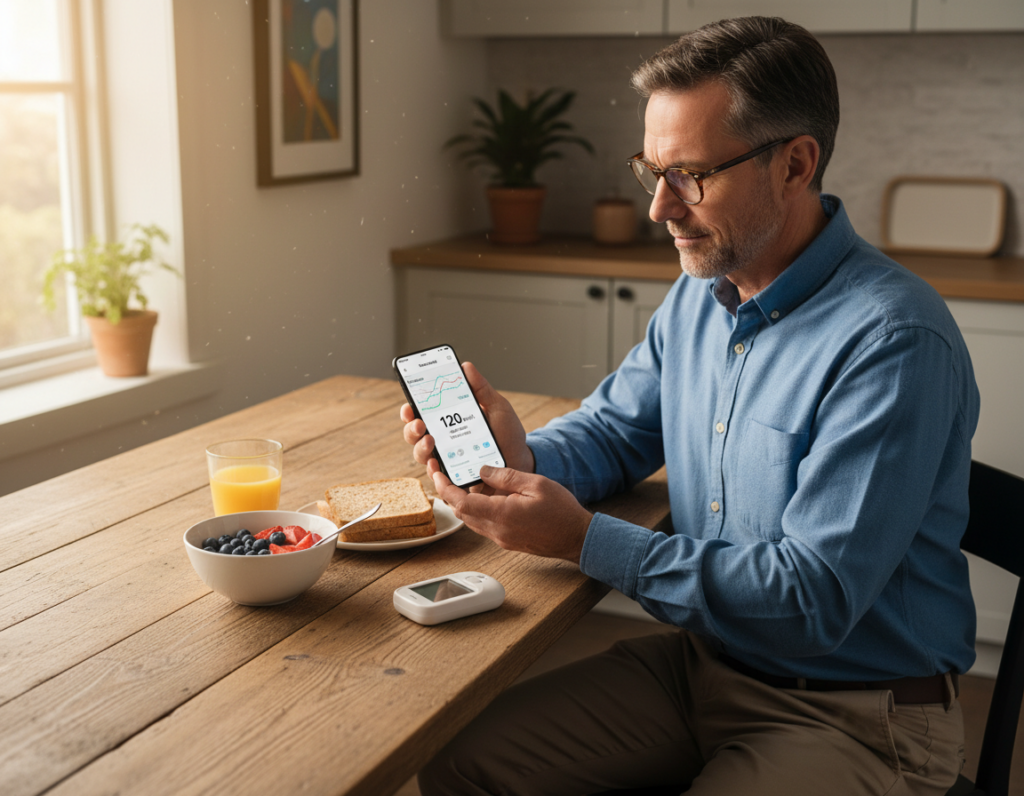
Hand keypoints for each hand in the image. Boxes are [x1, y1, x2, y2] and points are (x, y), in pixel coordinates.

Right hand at [400, 362, 534, 480]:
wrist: (521, 461)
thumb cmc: (508, 435)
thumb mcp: (497, 407)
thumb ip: (482, 389)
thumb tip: (466, 366)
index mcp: (450, 421)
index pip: (423, 413)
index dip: (410, 409)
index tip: (409, 404)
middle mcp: (443, 439)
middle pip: (414, 434)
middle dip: (411, 428)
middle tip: (419, 423)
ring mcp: (447, 459)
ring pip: (421, 454)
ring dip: (420, 447)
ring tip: (430, 440)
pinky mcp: (454, 478)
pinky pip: (436, 477)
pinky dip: (433, 470)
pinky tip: (436, 464)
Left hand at [431, 465, 591, 563]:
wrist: (576, 539)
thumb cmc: (561, 512)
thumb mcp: (536, 484)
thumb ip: (506, 476)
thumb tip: (482, 470)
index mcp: (501, 514)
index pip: (462, 502)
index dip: (445, 487)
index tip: (437, 473)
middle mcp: (497, 530)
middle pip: (462, 513)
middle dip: (448, 494)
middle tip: (443, 475)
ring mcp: (501, 538)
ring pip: (470, 521)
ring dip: (461, 504)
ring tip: (458, 484)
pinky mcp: (507, 541)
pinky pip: (483, 526)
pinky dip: (475, 511)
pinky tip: (481, 498)